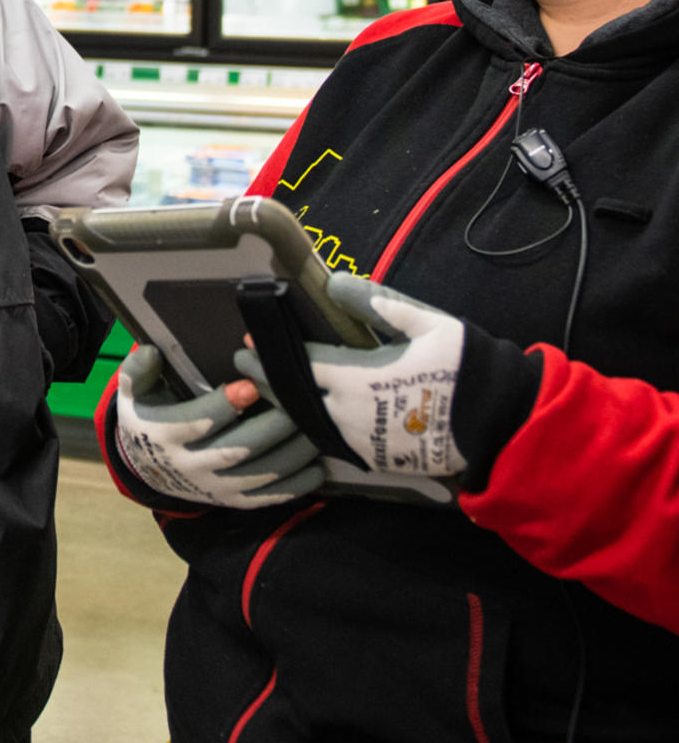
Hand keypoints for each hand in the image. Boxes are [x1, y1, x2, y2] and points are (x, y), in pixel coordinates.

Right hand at [113, 346, 323, 508]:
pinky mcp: (231, 500)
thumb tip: (151, 352)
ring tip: (315, 430)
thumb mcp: (133, 391)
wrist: (146, 466)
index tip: (250, 385)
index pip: (197, 422)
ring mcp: (213, 487)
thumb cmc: (149, 417)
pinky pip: (267, 499)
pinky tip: (317, 468)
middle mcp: (190, 465)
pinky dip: (295, 487)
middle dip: (271, 427)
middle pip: (236, 450)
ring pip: (257, 475)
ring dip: (291, 455)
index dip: (224, 405)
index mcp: (165, 434)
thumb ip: (137, 370)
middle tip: (297, 404)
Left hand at [233, 273, 465, 503]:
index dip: (272, 353)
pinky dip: (312, 427)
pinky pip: (333, 442)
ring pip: (310, 423)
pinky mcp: (375, 459)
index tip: (247, 343)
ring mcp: (363, 441)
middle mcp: (352, 414)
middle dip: (266, 380)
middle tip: (242, 367)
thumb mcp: (427, 324)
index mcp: (361, 378)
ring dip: (285, 405)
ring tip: (265, 389)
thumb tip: (335, 283)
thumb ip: (378, 304)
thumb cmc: (465, 367)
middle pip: (296, 396)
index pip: (303, 365)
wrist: (500, 422)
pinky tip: (303, 415)